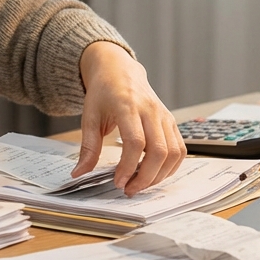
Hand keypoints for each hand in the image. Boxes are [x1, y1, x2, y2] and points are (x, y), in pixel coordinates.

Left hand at [72, 42, 185, 195]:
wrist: (119, 70)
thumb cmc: (104, 92)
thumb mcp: (89, 116)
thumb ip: (88, 147)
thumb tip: (79, 173)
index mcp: (128, 106)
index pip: (135, 142)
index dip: (128, 166)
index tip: (118, 182)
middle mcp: (151, 110)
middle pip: (159, 151)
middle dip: (146, 177)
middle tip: (129, 190)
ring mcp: (165, 116)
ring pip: (174, 152)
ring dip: (159, 175)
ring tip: (140, 184)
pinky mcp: (171, 122)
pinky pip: (180, 149)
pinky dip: (170, 167)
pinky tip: (154, 174)